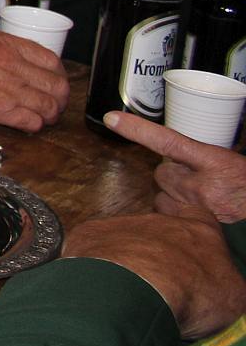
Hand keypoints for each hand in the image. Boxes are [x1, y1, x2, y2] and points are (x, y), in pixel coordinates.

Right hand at [0, 27, 67, 130]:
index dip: (59, 75)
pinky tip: (28, 123)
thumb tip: (27, 60)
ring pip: (48, 106)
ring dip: (50, 114)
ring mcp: (7, 89)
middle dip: (60, 97)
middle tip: (55, 102)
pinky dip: (35, 125)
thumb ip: (9, 49)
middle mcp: (12, 66)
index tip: (56, 82)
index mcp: (9, 46)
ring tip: (44, 116)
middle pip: (57, 86)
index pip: (53, 62)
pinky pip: (31, 122)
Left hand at [65, 212, 245, 338]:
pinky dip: (94, 264)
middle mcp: (159, 221)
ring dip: (124, 259)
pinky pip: (92, 247)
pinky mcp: (88, 235)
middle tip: (157, 283)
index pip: (200, 217)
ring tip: (126, 290)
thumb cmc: (194, 293)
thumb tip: (218, 288)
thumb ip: (224, 284)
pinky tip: (98, 286)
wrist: (136, 288)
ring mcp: (120, 224)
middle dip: (157, 252)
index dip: (195, 229)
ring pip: (123, 238)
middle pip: (158, 230)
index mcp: (200, 231)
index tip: (190, 247)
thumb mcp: (231, 295)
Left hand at [105, 110, 245, 223]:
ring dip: (173, 198)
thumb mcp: (234, 166)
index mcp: (216, 163)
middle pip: (163, 174)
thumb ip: (206, 160)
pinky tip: (189, 215)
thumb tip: (177, 156)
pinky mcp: (198, 226)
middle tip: (196, 182)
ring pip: (163, 198)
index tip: (112, 119)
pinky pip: (168, 216)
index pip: (168, 142)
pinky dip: (172, 214)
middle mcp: (202, 185)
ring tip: (198, 202)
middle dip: (173, 176)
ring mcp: (197, 209)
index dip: (138, 130)